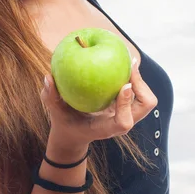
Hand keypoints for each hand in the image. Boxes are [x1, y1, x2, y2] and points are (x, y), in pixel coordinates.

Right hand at [40, 58, 157, 148]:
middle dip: (142, 86)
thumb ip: (50, 96)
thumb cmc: (65, 121)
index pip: (123, 122)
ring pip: (146, 98)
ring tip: (128, 61)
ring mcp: (126, 114)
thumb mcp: (54, 111)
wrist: (74, 132)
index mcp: (106, 128)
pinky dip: (134, 76)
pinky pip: (139, 91)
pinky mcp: (127, 106)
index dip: (126, 104)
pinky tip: (122, 61)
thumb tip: (48, 77)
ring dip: (140, 80)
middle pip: (145, 106)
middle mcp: (120, 122)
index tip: (124, 85)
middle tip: (129, 66)